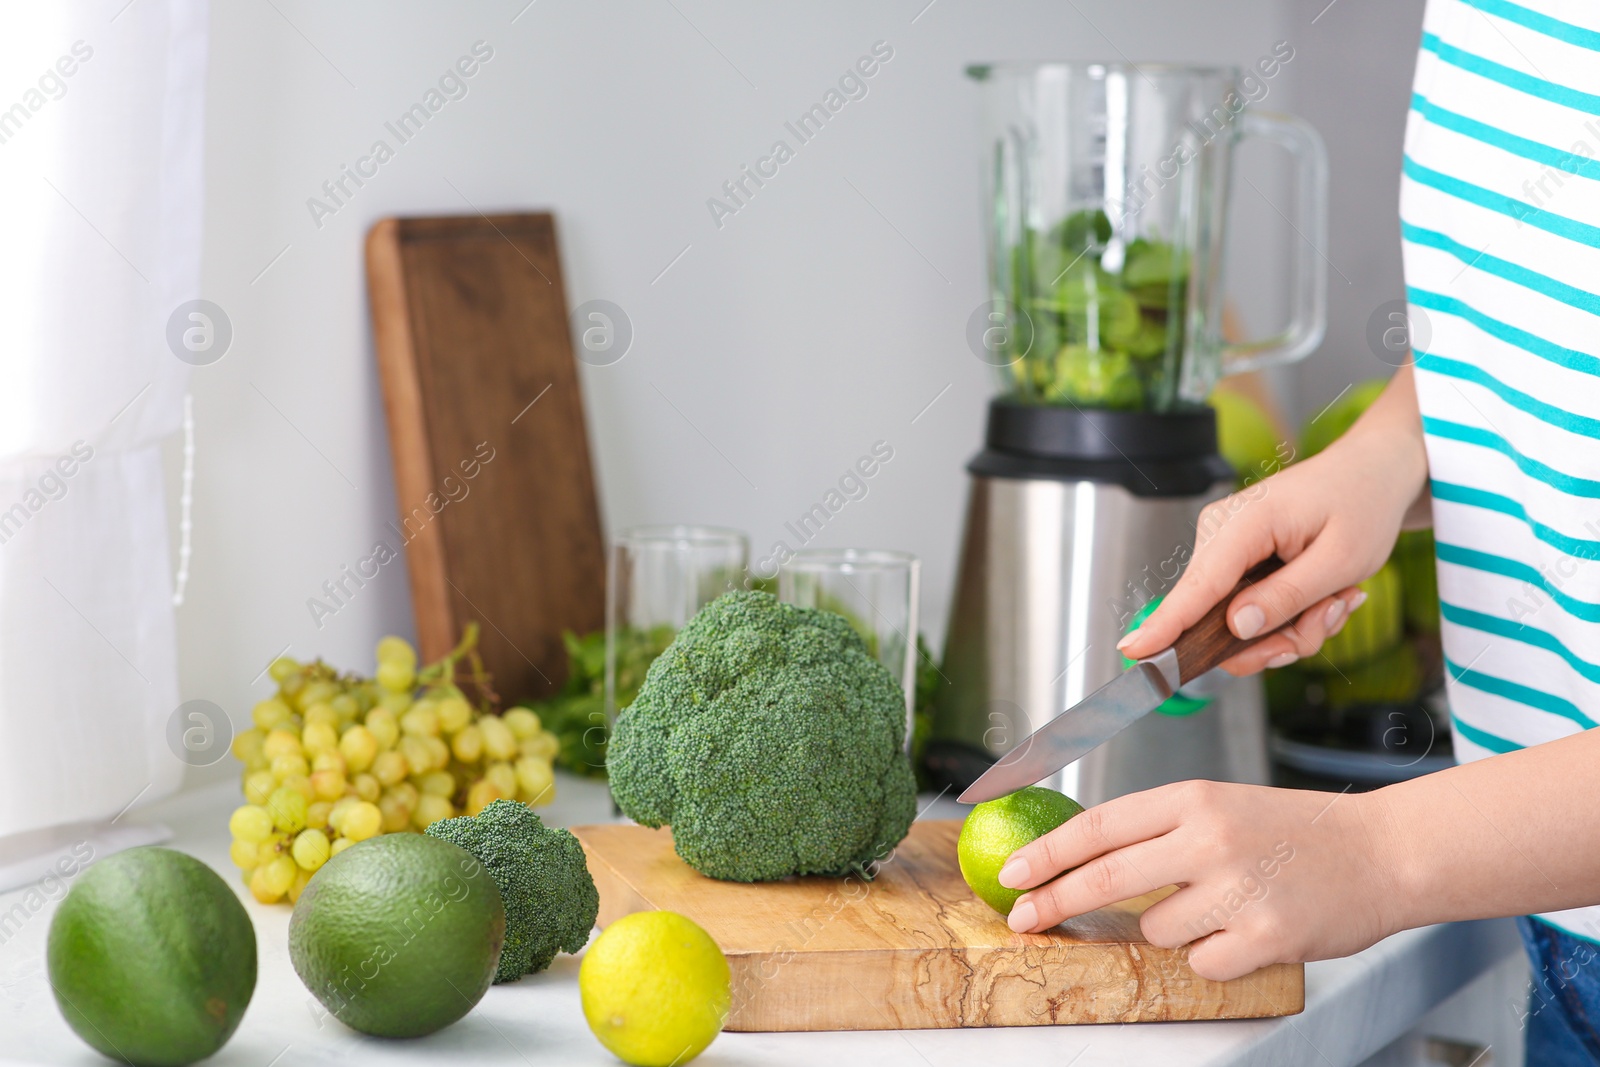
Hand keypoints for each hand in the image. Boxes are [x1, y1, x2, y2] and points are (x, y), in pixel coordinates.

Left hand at [997, 780, 1406, 980]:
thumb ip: (1159, 830)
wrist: (1384, 853)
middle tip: (1021, 918)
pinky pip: (1202, 961)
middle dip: (1054, 900)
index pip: (1098, 825)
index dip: (1047, 852)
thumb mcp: (1220, 807)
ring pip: (1155, 927)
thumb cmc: (1294, 833)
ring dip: (1172, 928)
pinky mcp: (1265, 937)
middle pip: (1104, 876)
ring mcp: (1238, 889)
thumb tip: (1082, 859)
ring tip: (1222, 906)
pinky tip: (1250, 930)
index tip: (1011, 872)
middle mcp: (1209, 838)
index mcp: (1193, 798)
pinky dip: (1215, 955)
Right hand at [1117, 369, 1427, 674]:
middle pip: (1220, 620)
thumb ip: (1287, 596)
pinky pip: (1249, 611)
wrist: (1371, 473)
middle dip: (1279, 637)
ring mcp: (1225, 547)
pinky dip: (1289, 616)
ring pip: (1239, 623)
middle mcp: (1221, 533)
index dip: (1166, 625)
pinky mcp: (1235, 560)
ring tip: (1335, 601)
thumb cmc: (1361, 504)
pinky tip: (1323, 596)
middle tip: (1328, 620)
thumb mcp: (1341, 560)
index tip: (1134, 652)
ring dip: (1293, 627)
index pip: (1198, 586)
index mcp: (1244, 523)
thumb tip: (1236, 627)